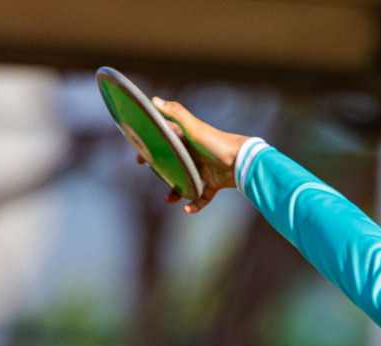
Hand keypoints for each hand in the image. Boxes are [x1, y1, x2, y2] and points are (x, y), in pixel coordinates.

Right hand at [137, 97, 248, 212]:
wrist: (242, 161)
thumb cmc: (217, 142)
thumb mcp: (194, 127)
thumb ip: (176, 112)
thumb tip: (154, 100)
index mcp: (188, 139)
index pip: (166, 138)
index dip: (152, 141)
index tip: (138, 150)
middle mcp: (195, 153)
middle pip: (173, 160)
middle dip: (160, 167)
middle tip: (147, 169)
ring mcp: (204, 169)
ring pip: (186, 181)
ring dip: (176, 191)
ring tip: (169, 199)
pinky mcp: (214, 183)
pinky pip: (202, 196)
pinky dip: (195, 204)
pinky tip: (186, 210)